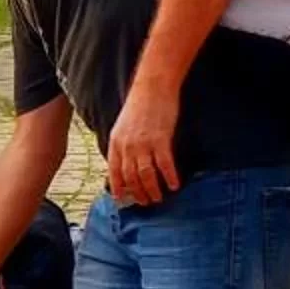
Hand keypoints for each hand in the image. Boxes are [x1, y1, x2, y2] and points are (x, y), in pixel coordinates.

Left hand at [106, 84, 182, 207]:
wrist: (153, 86)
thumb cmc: (140, 104)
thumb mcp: (123, 125)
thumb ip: (123, 144)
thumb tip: (125, 162)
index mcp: (116, 142)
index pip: (114, 172)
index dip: (118, 188)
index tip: (122, 199)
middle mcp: (127, 146)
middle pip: (131, 177)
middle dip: (138, 193)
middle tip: (147, 202)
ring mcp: (143, 144)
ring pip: (146, 175)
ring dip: (153, 190)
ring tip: (160, 198)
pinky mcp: (161, 139)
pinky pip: (164, 165)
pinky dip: (169, 177)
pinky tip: (175, 185)